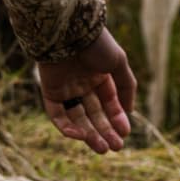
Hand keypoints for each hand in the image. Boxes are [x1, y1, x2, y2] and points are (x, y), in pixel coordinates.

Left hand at [35, 27, 137, 152]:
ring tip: (102, 148)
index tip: (125, 132)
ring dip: (89, 134)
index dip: (117, 118)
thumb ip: (126, 86)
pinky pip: (57, 114)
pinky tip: (80, 135)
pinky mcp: (50, 91)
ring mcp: (66, 88)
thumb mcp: (118, 63)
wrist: (68, 31)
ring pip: (78, 118)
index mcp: (99, 75)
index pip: (109, 102)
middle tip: (115, 148)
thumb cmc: (96, 44)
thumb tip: (129, 111)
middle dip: (105, 131)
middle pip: (94, 114)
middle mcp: (82, 83)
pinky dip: (67, 127)